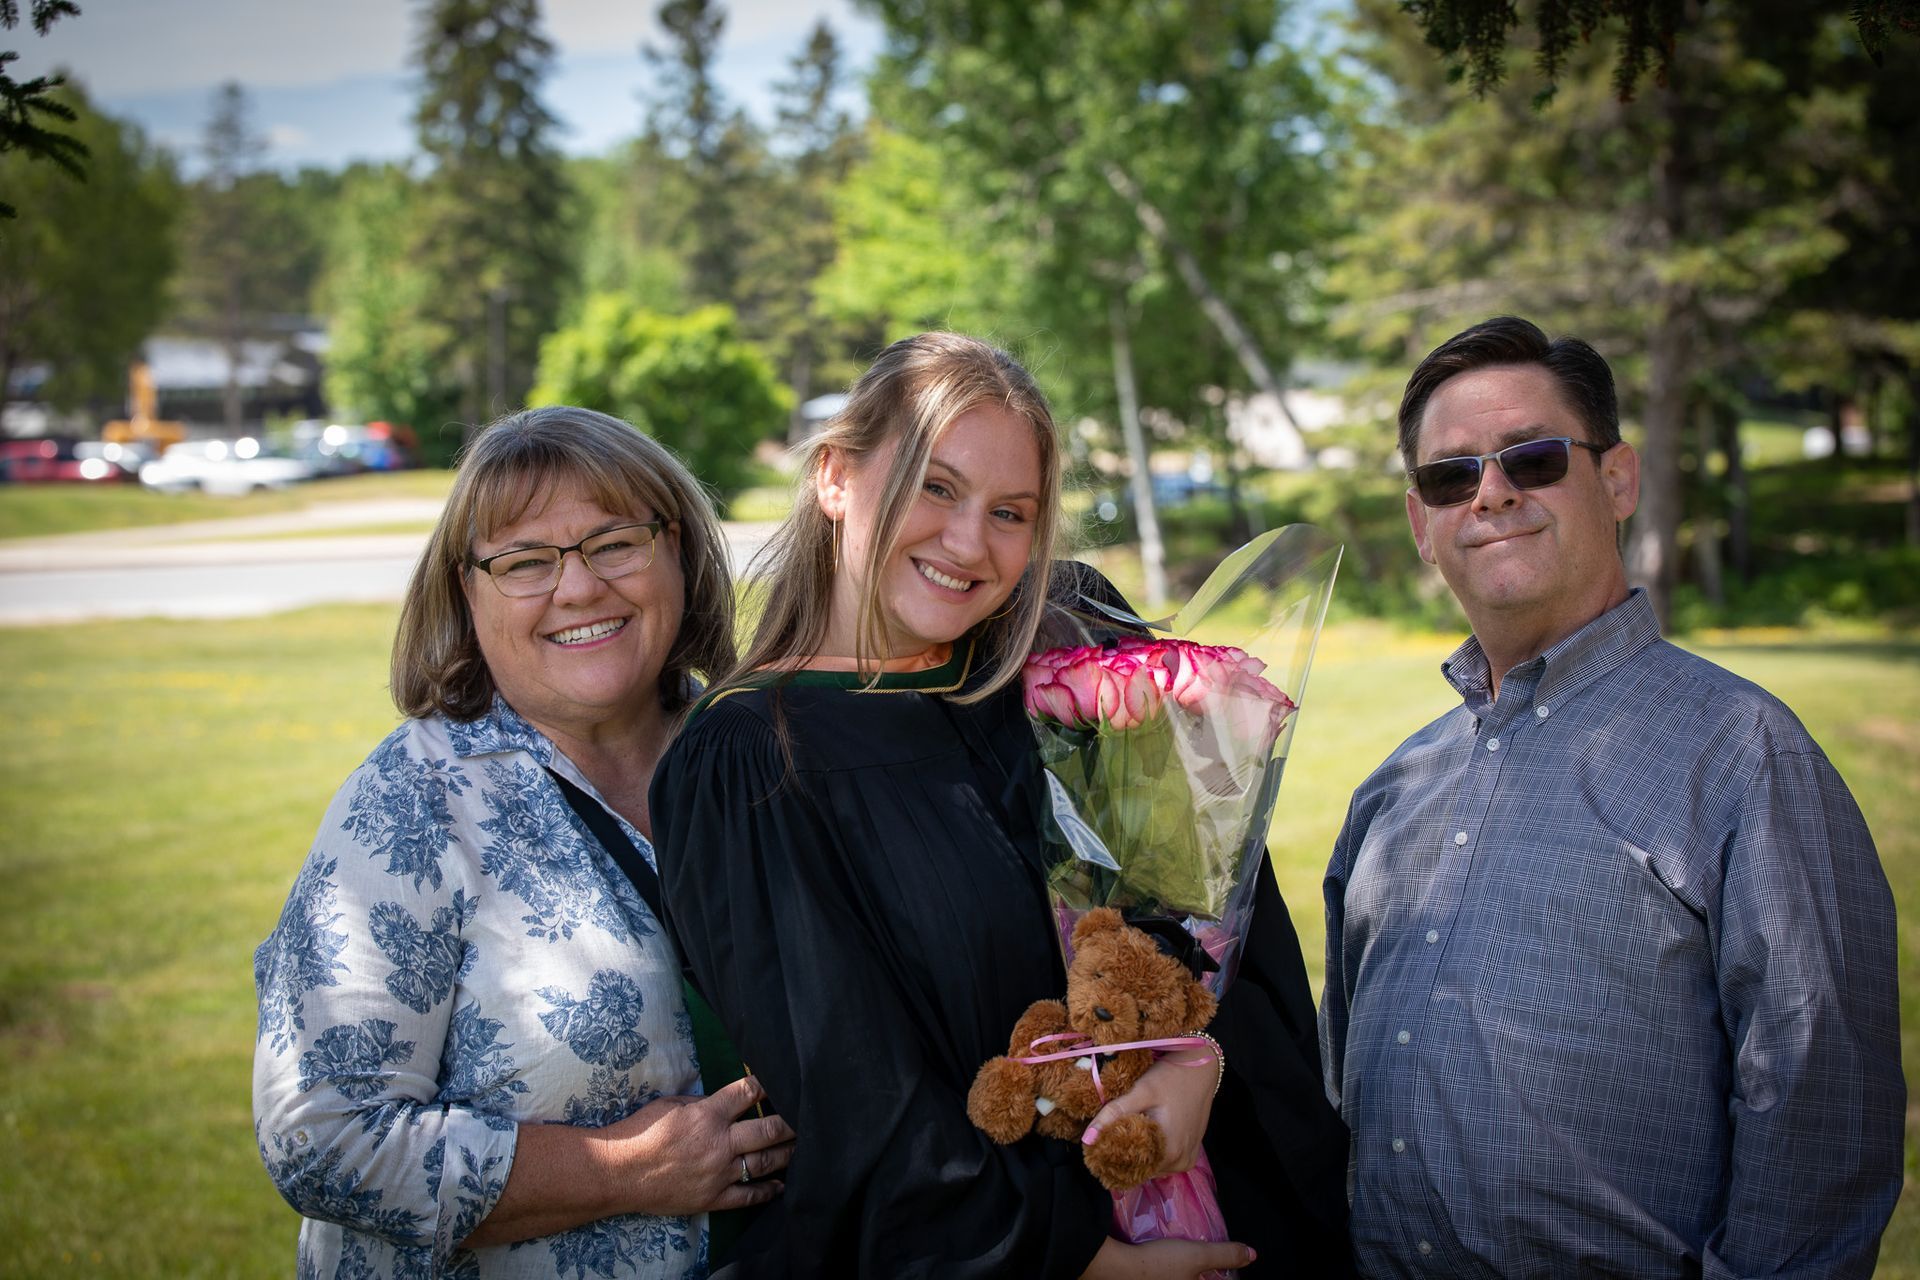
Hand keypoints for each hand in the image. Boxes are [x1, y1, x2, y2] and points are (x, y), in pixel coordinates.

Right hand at [463, 1075, 796, 1246]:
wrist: (618, 1172)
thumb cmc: (639, 1132)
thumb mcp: (671, 1104)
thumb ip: (702, 1102)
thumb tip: (725, 1100)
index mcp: (708, 1114)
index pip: (749, 1091)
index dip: (768, 1082)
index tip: (782, 1078)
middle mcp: (719, 1143)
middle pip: (770, 1128)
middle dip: (791, 1120)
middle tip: (805, 1115)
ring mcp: (719, 1173)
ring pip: (767, 1162)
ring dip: (787, 1153)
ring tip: (799, 1145)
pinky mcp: (713, 1197)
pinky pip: (749, 1196)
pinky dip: (768, 1190)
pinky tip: (781, 1184)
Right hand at [1079, 1236, 1254, 1277]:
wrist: (1116, 1268)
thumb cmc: (1160, 1264)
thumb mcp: (1198, 1256)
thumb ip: (1225, 1255)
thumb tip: (1252, 1255)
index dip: (1224, 1276)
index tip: (1223, 1269)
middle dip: (1205, 1273)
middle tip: (1207, 1265)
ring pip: (1182, 1279)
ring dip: (1186, 1273)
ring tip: (1187, 1261)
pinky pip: (1166, 1278)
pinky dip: (1172, 1272)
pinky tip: (1167, 1261)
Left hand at [1082, 1044, 1216, 1177]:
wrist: (1201, 1068)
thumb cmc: (1171, 1077)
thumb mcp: (1140, 1091)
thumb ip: (1114, 1114)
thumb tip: (1087, 1140)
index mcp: (1169, 1152)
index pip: (1130, 1170)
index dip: (1111, 1160)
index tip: (1097, 1148)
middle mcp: (1180, 1162)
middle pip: (1141, 1170)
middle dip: (1123, 1157)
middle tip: (1108, 1138)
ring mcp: (1187, 1161)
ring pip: (1152, 1167)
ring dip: (1137, 1155)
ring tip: (1124, 1134)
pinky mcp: (1190, 1154)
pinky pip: (1164, 1162)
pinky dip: (1151, 1153)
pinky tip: (1143, 1136)